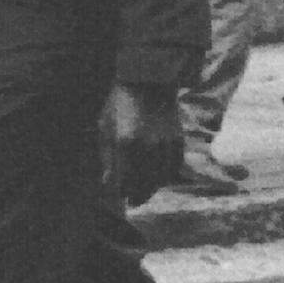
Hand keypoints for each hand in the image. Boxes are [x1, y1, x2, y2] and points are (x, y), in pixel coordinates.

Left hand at [100, 82, 177, 203]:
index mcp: (126, 144)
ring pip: (160, 179)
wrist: (148, 81)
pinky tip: (158, 177)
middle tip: (132, 200)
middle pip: (143, 185)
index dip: (120, 194)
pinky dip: (165, 176)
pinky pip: (173, 167)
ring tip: (144, 190)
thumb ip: (107, 158)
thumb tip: (109, 183)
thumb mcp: (105, 128)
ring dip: (151, 188)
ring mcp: (165, 145)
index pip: (124, 182)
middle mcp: (148, 147)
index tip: (118, 197)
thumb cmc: (120, 104)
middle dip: (136, 195)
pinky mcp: (178, 141)